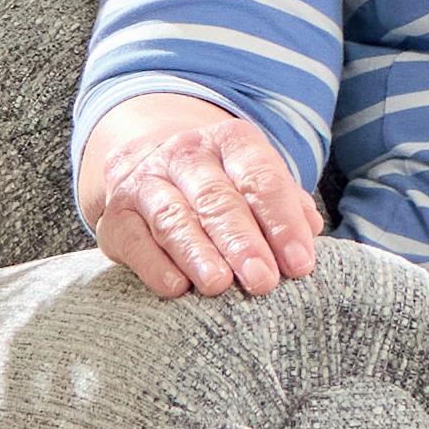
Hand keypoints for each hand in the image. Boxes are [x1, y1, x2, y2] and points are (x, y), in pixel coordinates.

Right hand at [79, 90, 323, 303]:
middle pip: (216, 199)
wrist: (147, 162)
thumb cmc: (221, 183)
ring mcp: (145, 183)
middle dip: (241, 242)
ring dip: (197, 253)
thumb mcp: (255, 179)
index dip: (282, 222)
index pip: (260, 178)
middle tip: (263, 280)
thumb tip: (311, 229)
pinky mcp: (117, 217)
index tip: (299, 264)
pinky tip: (175, 287)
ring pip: (172, 218)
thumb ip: (286, 203)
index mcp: (231, 141)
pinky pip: (135, 240)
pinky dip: (154, 265)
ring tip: (218, 285)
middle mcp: (186, 155)